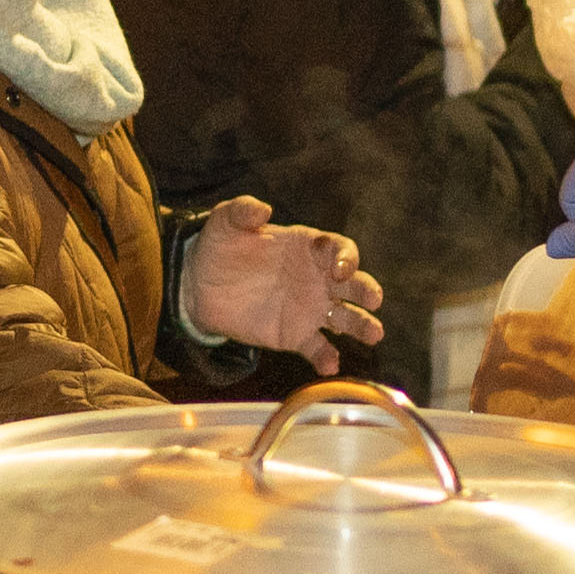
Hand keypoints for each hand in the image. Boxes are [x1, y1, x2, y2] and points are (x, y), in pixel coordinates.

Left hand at [185, 195, 384, 368]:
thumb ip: (243, 211)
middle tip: (373, 299)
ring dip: (361, 325)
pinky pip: (316, 347)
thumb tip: (263, 209)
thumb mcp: (226, 221)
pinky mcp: (294, 335)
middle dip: (365, 290)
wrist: (199, 284)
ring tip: (374, 334)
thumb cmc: (220, 245)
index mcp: (308, 247)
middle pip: (353, 283)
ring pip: (344, 317)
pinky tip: (330, 364)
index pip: (339, 249)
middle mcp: (317, 278)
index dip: (345, 257)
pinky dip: (325, 357)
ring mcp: (309, 309)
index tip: (340, 269)